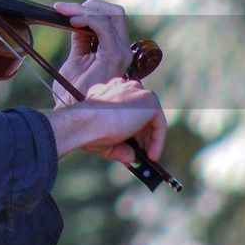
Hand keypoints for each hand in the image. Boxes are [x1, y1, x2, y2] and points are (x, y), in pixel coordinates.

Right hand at [46, 77, 166, 164]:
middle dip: (142, 135)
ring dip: (150, 139)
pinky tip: (151, 155)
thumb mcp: (105, 141)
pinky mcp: (148, 99)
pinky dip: (158, 140)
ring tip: (147, 157)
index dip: (133, 131)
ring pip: (150, 117)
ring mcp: (137, 91)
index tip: (133, 147)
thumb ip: (120, 147)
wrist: (85, 123)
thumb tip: (131, 157)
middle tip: (142, 154)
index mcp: (110, 91)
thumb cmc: (88, 131)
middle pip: (141, 113)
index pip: (128, 109)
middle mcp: (124, 87)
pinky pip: (159, 122)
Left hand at [51, 0, 132, 105]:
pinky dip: (87, 18)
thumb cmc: (73, 93)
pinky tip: (72, 20)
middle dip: (89, 5)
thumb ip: (81, 41)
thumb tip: (76, 22)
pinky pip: (104, 26)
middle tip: (64, 9)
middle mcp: (122, 50)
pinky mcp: (114, 55)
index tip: (64, 10)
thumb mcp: (76, 60)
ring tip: (64, 12)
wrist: (72, 113)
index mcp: (114, 51)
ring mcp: (121, 52)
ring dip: (84, 9)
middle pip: (115, 12)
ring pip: (112, 14)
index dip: (89, 10)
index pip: (111, 19)